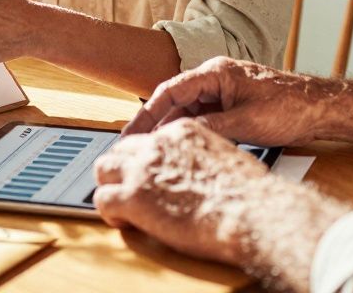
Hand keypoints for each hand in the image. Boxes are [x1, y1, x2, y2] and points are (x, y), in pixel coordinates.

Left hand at [92, 118, 271, 263]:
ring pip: (103, 169)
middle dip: (120, 169)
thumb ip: (204, 157)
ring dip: (110, 186)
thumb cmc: (248, 192)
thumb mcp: (226, 157)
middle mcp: (158, 145)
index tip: (145, 171)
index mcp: (182, 132)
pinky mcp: (133, 196)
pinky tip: (123, 220)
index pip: (148, 138)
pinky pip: (103, 199)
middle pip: (120, 150)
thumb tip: (201, 171)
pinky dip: (109, 211)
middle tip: (126, 187)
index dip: (143, 158)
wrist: (250, 211)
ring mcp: (142, 169)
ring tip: (120, 203)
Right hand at [123, 56, 330, 146]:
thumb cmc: (289, 108)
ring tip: (154, 151)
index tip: (130, 132)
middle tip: (134, 147)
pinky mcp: (233, 103)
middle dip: (155, 123)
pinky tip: (183, 148)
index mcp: (216, 73)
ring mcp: (225, 90)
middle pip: (175, 100)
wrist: (321, 107)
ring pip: (189, 109)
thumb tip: (179, 138)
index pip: (170, 90)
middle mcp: (216, 77)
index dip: (147, 113)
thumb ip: (209, 128)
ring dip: (173, 128)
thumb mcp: (245, 123)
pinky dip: (192, 130)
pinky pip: (204, 115)